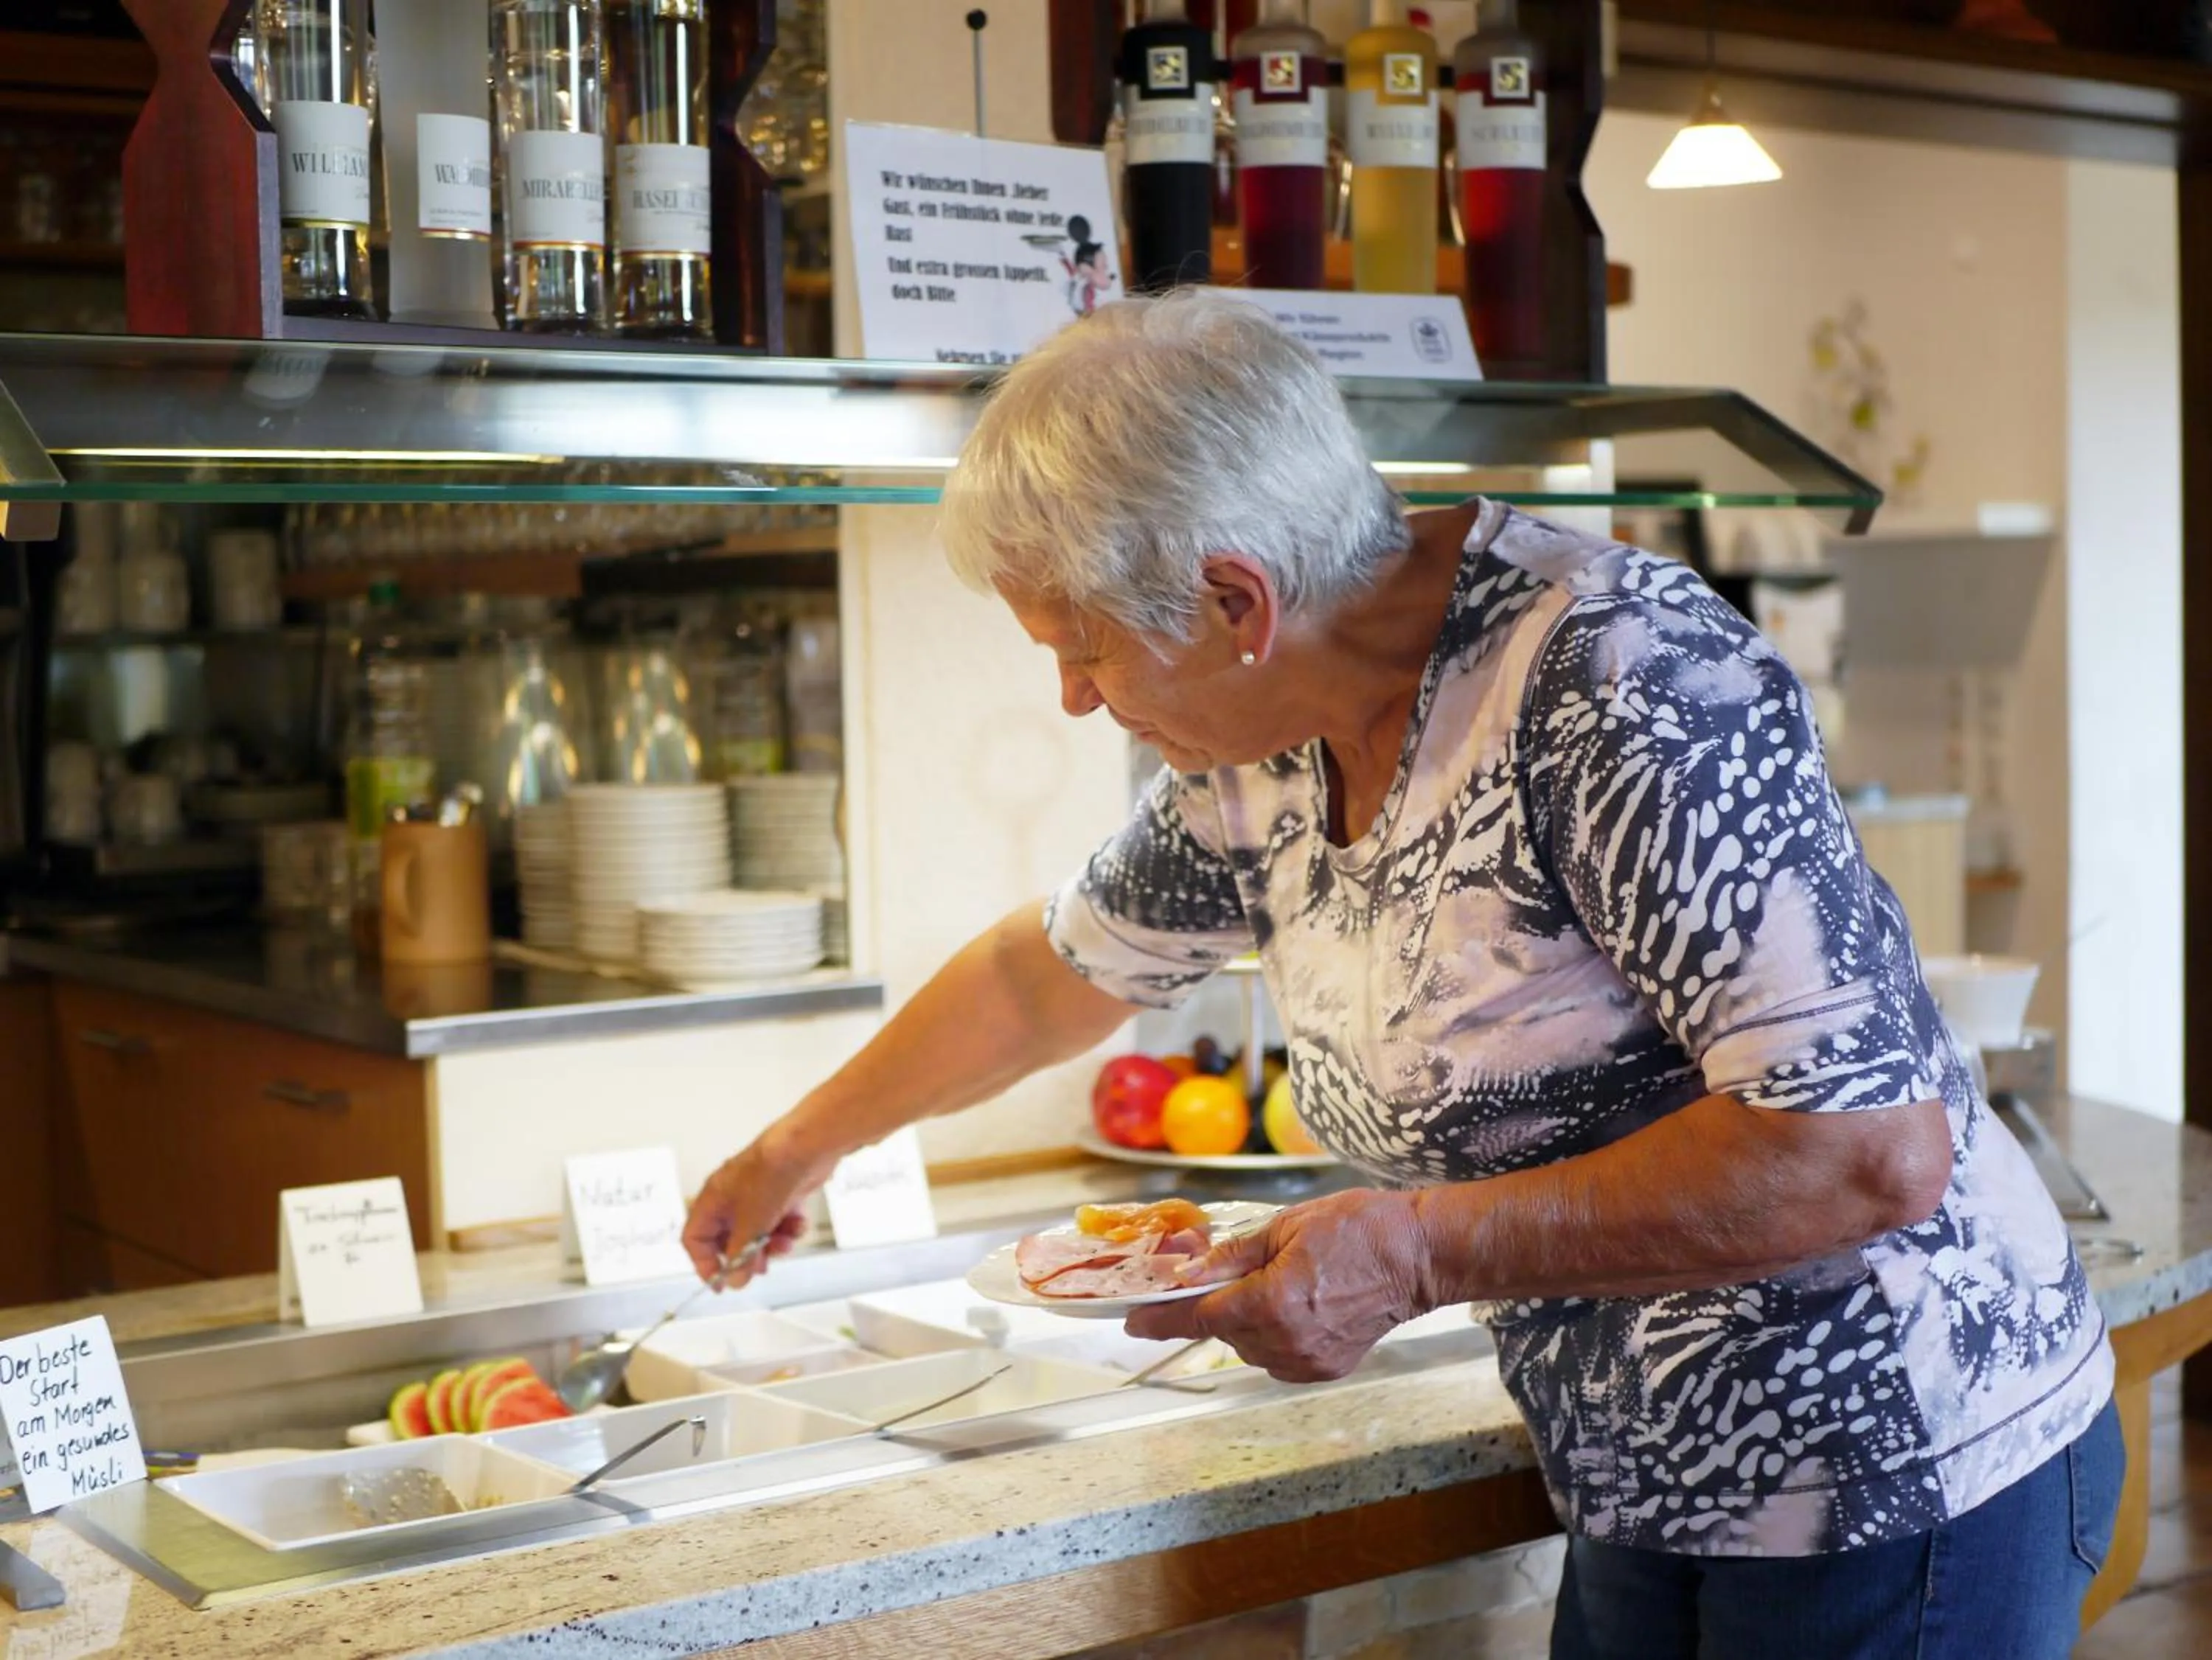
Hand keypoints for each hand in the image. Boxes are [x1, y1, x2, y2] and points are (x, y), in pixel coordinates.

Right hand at [682, 1125, 831, 1286]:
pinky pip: (779, 1220)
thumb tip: (734, 1281)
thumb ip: (740, 1257)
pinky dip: (788, 1227)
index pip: (695, 1239)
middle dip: (747, 1255)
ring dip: (772, 1244)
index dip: (705, 1264)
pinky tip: (798, 1224)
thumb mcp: (751, 1225)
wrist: (806, 1148)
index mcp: (712, 1200)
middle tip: (761, 1268)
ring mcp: (756, 1195)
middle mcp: (730, 1197)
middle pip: (729, 1239)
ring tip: (784, 1244)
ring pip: (757, 1233)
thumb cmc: (770, 1176)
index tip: (721, 1284)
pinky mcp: (780, 1192)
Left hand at [1123, 1190, 1431, 1381]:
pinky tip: (1293, 1306)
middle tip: (1220, 1273)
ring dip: (1245, 1319)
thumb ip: (1232, 1255)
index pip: (1198, 1316)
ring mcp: (1307, 1360)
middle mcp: (1285, 1340)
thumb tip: (1191, 1272)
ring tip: (1274, 1283)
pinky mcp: (1324, 1369)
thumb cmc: (1358, 1229)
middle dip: (1215, 1303)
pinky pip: (1277, 1356)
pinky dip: (1271, 1334)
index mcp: (1271, 1302)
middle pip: (1223, 1330)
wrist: (1418, 1257)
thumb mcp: (1286, 1225)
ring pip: (1248, 1346)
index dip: (1160, 1319)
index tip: (1132, 1321)